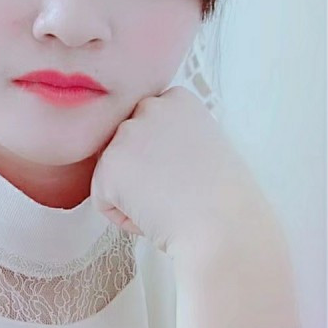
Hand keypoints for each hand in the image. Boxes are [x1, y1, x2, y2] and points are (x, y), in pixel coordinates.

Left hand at [90, 86, 272, 262]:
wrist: (223, 228)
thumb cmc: (224, 200)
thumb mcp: (206, 146)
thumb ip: (173, 135)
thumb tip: (148, 151)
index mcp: (177, 99)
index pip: (147, 126)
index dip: (163, 157)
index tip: (186, 172)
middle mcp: (149, 107)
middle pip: (126, 146)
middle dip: (142, 171)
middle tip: (177, 190)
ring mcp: (125, 136)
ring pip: (112, 172)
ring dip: (131, 193)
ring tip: (169, 203)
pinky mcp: (107, 168)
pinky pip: (103, 200)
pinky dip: (122, 216)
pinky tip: (153, 216)